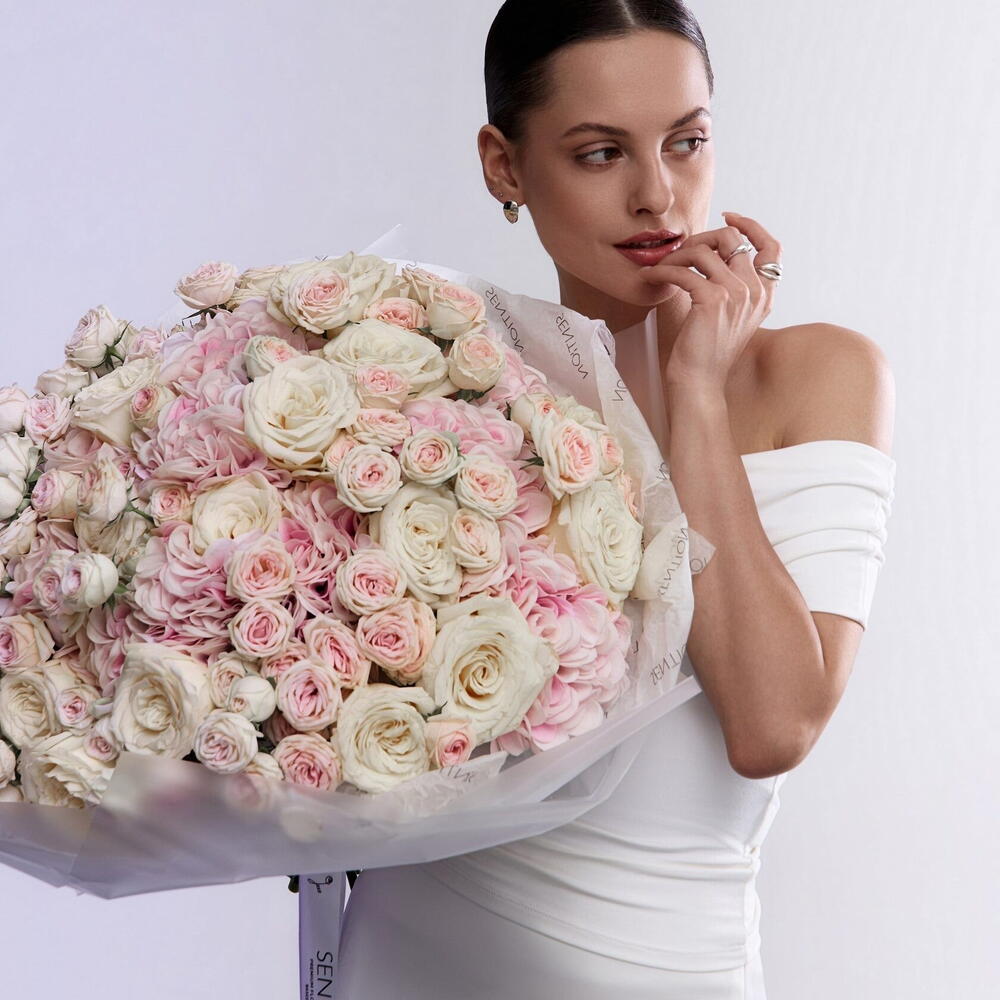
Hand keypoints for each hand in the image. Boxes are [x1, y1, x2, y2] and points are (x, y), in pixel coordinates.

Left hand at [638, 212, 781, 392]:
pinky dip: (661, 271)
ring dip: (675, 256)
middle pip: (732, 240)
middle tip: (679, 252)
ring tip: (659, 268)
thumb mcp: (730, 315)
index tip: (729, 216)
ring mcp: (737, 294)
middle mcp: (756, 292)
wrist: (700, 383)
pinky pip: (683, 271)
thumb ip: (733, 285)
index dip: (751, 225)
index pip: (771, 247)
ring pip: (704, 251)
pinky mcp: (713, 300)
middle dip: (700, 239)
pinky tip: (650, 278)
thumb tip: (714, 251)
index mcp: (764, 295)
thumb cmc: (707, 352)